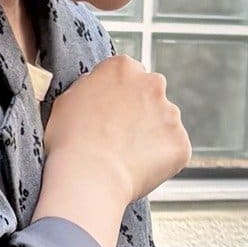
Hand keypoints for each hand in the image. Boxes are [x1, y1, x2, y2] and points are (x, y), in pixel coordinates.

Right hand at [38, 55, 191, 220]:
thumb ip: (89, 87)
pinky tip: (137, 170)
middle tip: (117, 138)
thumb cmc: (70, 142)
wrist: (88, 178)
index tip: (108, 114)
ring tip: (124, 159)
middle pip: (150, 95)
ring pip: (163, 124)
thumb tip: (98, 89)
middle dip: (139, 112)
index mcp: (123, 68)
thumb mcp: (66, 100)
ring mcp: (171, 114)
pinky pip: (172, 151)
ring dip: (150, 136)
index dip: (117, 96)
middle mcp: (152, 83)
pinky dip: (160, 161)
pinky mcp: (180, 143)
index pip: (126, 74)